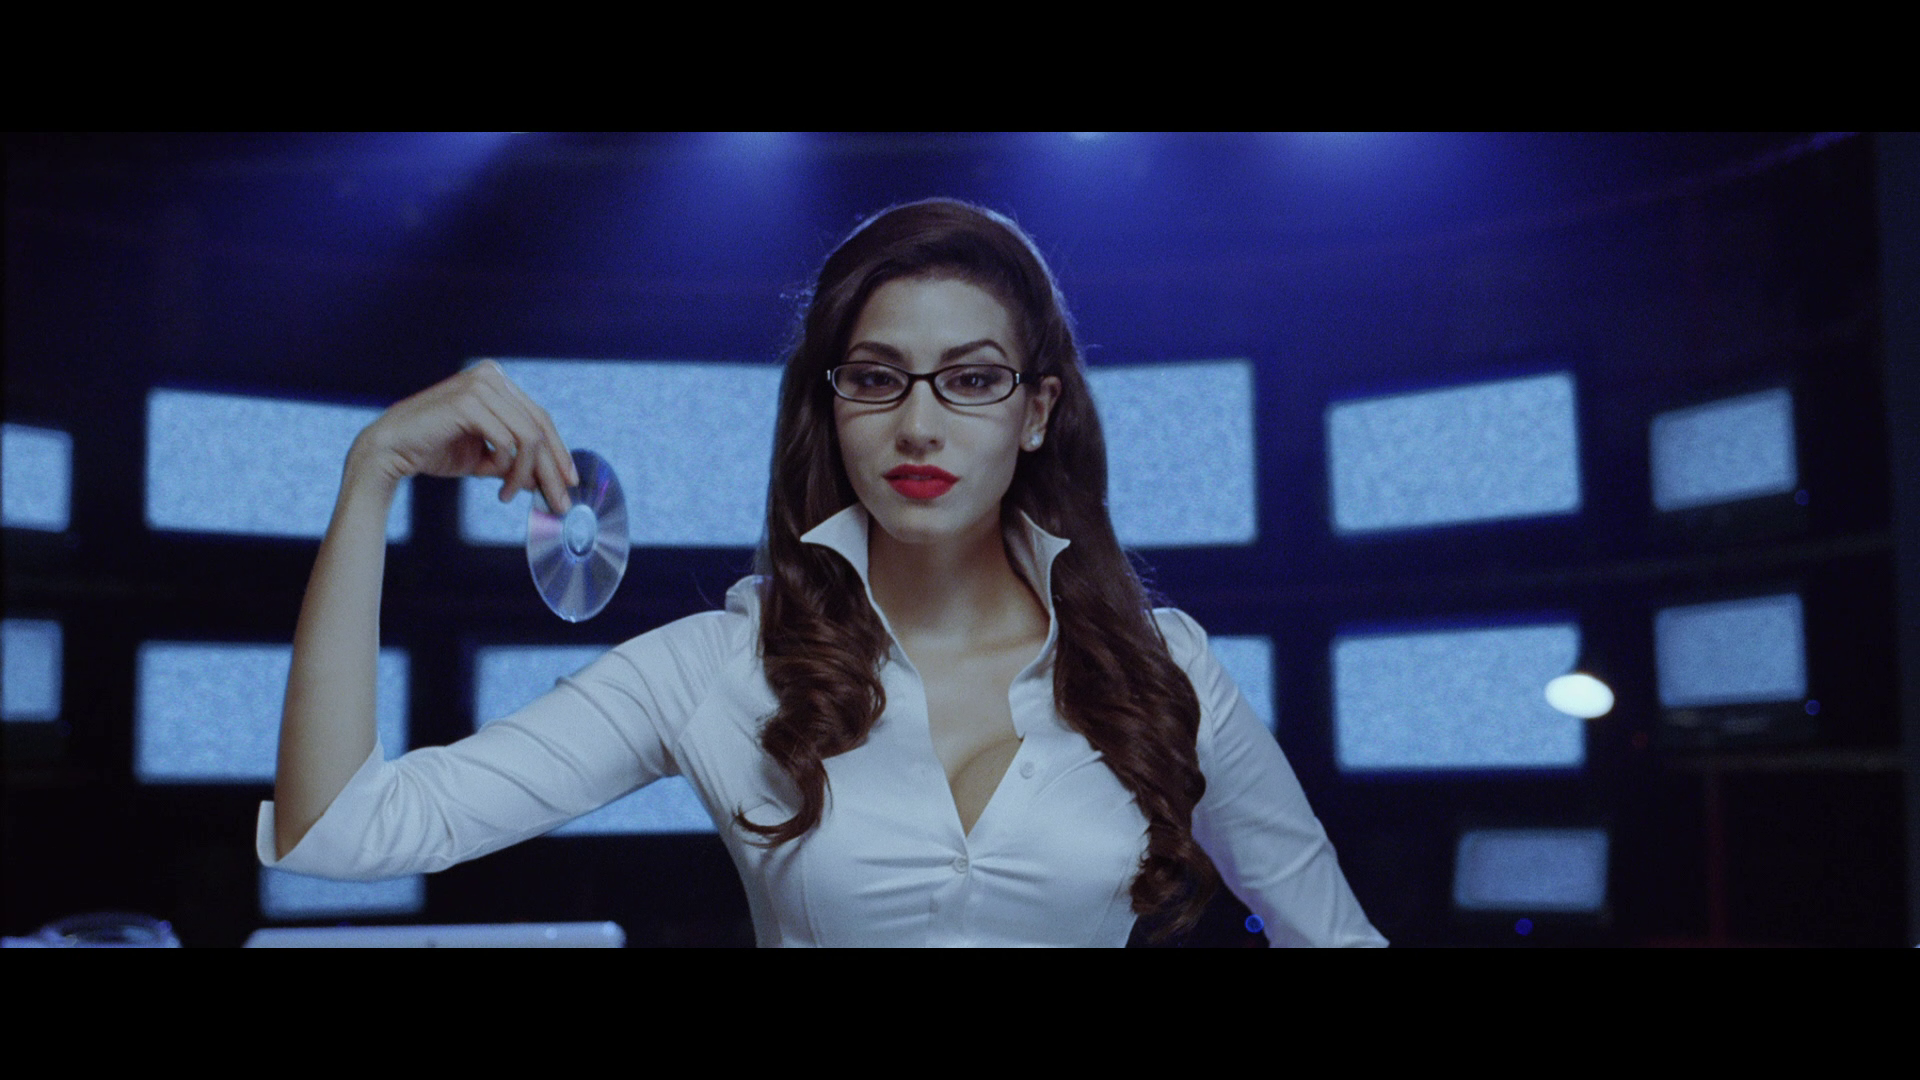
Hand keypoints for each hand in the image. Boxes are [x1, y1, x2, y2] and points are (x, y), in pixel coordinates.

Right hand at [352, 361, 579, 512]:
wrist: (390, 451)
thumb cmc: (435, 451)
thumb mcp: (485, 458)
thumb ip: (517, 462)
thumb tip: (550, 481)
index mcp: (497, 382)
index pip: (539, 417)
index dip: (559, 451)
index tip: (570, 481)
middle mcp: (491, 376)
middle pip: (539, 426)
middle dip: (553, 468)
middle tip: (559, 501)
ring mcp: (480, 385)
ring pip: (529, 436)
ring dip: (527, 474)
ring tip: (511, 496)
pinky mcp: (468, 401)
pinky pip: (509, 441)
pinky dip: (509, 470)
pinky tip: (499, 488)